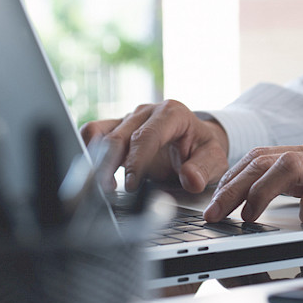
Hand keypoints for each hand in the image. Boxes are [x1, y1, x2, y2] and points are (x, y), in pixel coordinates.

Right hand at [80, 100, 229, 192]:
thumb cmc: (203, 149)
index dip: (137, 160)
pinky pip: (93, 134)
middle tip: (108, 189)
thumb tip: (190, 179)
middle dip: (111, 163)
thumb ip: (203, 169)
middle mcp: (146, 112)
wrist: (197, 142)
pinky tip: (93, 174)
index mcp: (171, 113)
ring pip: (100, 132)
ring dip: (94, 158)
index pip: (147, 135)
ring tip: (99, 184)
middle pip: (120, 135)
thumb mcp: (214, 159)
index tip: (132, 184)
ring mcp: (129, 119)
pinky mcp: (117, 129)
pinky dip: (87, 152)